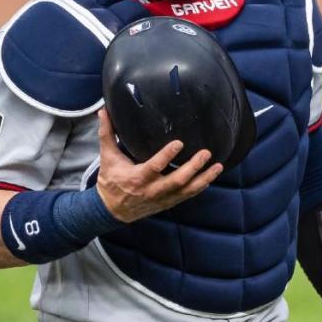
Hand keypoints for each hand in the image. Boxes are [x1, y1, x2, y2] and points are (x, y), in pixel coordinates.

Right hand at [95, 109, 222, 222]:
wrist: (112, 210)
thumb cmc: (111, 180)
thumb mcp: (107, 157)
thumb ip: (107, 134)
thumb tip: (103, 111)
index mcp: (136, 178)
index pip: (154, 167)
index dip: (167, 156)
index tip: (179, 143)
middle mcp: (151, 190)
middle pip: (176, 181)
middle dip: (193, 168)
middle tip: (206, 154)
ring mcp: (162, 198)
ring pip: (186, 190)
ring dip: (204, 179)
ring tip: (218, 166)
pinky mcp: (168, 202)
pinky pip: (187, 196)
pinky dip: (200, 187)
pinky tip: (211, 176)